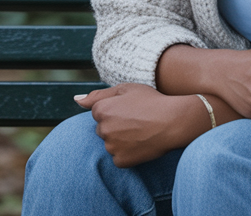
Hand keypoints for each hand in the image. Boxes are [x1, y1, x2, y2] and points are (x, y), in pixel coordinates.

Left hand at [75, 84, 200, 167]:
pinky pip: (118, 158)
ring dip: (121, 140)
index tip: (130, 109)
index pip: (99, 113)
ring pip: (110, 144)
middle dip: (115, 126)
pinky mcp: (121, 161)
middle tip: (137, 121)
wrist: (174, 121)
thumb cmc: (151, 101)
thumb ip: (98, 95)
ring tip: (141, 132)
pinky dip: (127, 153)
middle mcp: (102, 129)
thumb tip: (76, 100)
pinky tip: (140, 144)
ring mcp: (112, 146)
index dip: (116, 110)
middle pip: (103, 129)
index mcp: (101, 110)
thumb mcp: (125, 89)